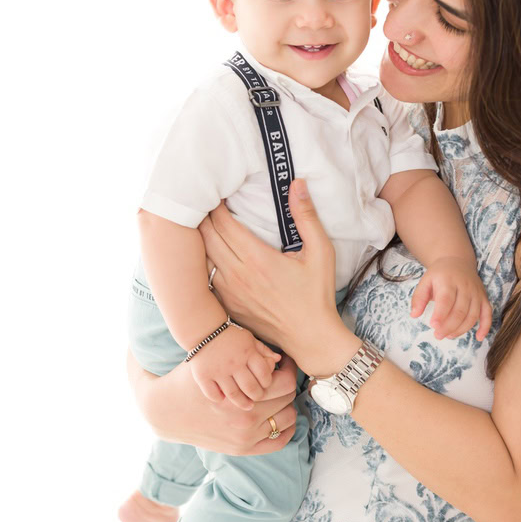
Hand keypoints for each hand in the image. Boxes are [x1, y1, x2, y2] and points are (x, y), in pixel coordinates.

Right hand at [127, 349, 301, 456]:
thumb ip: (246, 358)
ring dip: (286, 405)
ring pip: (288, 418)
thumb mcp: (215, 365)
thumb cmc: (190, 380)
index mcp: (241, 394)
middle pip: (288, 398)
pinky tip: (282, 416)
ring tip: (278, 395)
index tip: (283, 364)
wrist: (165, 411)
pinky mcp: (241, 449)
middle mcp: (246, 418)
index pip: (285, 382)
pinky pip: (278, 441)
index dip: (288, 369)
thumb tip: (277, 356)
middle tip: (280, 377)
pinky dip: (286, 429)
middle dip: (286, 384)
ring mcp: (245, 437)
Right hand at [188, 324, 279, 410]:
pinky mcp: (203, 376)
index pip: (264, 374)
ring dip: (242, 402)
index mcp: (248, 352)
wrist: (202, 329)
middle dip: (257, 395)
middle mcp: (234, 362)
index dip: (267, 382)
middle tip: (257, 397)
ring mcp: (218, 371)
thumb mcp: (249, 339)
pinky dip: (219, 399)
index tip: (265, 384)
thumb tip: (278, 360)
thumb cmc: (229, 335)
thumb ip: (263, 350)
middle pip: (251, 387)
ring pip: (234, 394)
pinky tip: (224, 400)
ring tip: (248, 405)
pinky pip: (213, 394)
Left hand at [199, 181, 360, 376]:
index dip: (216, 205)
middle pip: (206, 237)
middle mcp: (238, 275)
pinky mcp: (227, 306)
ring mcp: (229, 293)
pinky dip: (202, 262)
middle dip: (202, 216)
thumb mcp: (321, 252)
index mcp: (257, 259)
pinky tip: (204, 253)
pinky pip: (205, 278)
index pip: (223, 223)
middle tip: (204, 202)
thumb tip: (298, 184)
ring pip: (201, 258)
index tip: (218, 193)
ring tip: (199, 223)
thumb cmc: (316, 294)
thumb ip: (306, 216)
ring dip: (198, 239)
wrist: (309, 337)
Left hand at [410, 256, 492, 341]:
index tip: (433, 326)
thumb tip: (414, 315)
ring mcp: (476, 293)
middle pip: (460, 311)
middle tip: (438, 335)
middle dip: (449, 326)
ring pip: (473, 315)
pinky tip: (479, 337)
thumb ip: (418, 298)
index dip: (441, 314)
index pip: (446, 299)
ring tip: (449, 336)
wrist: (457, 262)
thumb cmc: (439, 275)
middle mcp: (465, 286)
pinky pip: (487, 313)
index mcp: (448, 281)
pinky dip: (485, 327)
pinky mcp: (483, 298)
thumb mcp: (425, 281)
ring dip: (462, 329)